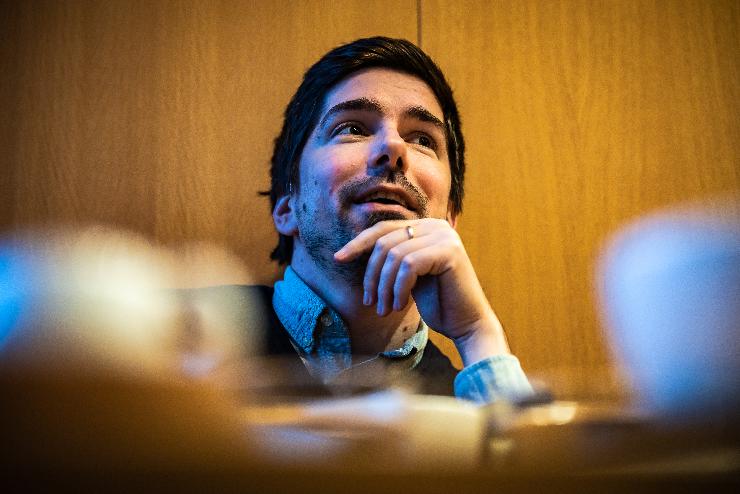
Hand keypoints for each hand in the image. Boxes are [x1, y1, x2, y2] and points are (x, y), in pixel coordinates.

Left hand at [334, 219, 509, 364]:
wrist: (467, 324)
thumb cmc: (437, 303)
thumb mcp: (407, 276)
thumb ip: (390, 258)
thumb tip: (351, 249)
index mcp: (426, 227)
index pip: (383, 229)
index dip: (358, 243)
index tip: (338, 258)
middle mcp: (436, 226)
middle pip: (385, 242)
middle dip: (372, 275)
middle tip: (370, 302)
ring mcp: (444, 236)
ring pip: (394, 256)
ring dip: (384, 287)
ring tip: (385, 309)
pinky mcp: (449, 251)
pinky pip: (408, 265)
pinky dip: (398, 288)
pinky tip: (401, 305)